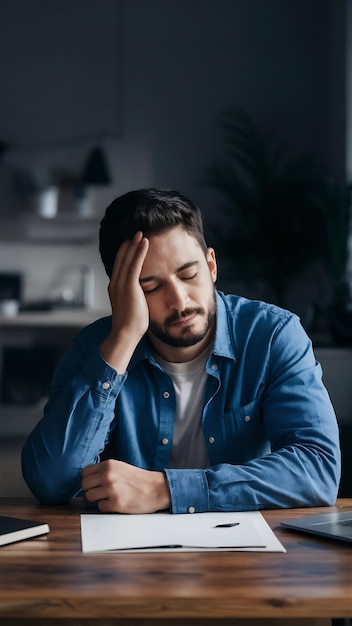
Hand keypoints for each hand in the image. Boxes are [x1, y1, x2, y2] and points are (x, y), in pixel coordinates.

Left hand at [81, 459, 170, 513]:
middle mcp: (108, 475)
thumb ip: (105, 470)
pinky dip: (105, 507)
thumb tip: (89, 479)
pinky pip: (99, 507)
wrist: (156, 489)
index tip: (93, 484)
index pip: (85, 473)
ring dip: (96, 499)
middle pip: (84, 485)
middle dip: (90, 490)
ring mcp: (111, 489)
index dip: (88, 480)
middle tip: (99, 493)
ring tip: (107, 498)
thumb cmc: (140, 479)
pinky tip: (115, 503)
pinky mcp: (115, 504)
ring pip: (89, 497)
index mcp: (109, 465)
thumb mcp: (121, 467)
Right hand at [100, 231, 149, 371]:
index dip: (124, 254)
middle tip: (135, 234)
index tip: (131, 244)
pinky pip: (135, 264)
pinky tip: (144, 242)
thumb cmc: (131, 326)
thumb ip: (133, 298)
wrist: (125, 334)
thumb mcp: (131, 307)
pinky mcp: (129, 286)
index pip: (119, 266)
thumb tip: (140, 297)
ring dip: (133, 244)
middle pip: (121, 259)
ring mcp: (121, 284)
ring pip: (127, 258)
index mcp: (115, 288)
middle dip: (128, 245)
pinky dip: (139, 251)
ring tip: (140, 233)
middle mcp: (115, 283)